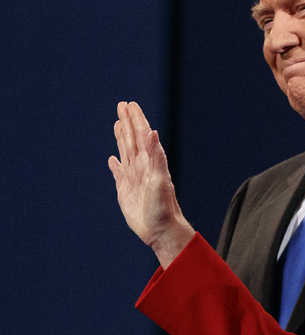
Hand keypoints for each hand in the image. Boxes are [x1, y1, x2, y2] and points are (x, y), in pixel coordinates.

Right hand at [107, 101, 194, 267]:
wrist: (160, 229)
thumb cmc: (162, 207)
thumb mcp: (159, 179)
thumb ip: (155, 156)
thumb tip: (152, 132)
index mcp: (151, 162)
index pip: (142, 134)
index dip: (136, 119)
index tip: (130, 104)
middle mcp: (142, 167)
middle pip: (133, 139)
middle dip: (128, 122)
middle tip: (122, 105)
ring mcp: (134, 178)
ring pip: (126, 151)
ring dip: (122, 137)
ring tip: (118, 123)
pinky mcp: (126, 190)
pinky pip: (119, 173)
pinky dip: (116, 164)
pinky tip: (112, 159)